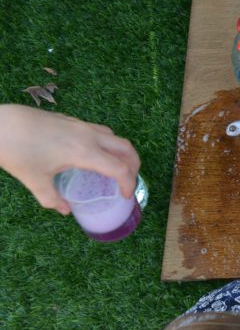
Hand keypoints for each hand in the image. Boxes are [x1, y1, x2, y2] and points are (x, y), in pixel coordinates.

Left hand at [0, 105, 139, 213]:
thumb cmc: (17, 151)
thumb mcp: (34, 180)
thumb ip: (52, 198)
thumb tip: (64, 210)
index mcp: (84, 153)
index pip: (119, 169)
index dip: (128, 184)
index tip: (124, 196)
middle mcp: (88, 136)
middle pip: (126, 148)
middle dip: (133, 165)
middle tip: (128, 180)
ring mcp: (79, 125)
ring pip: (113, 136)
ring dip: (121, 151)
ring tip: (113, 166)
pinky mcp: (70, 119)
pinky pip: (98, 131)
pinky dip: (105, 143)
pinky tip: (89, 153)